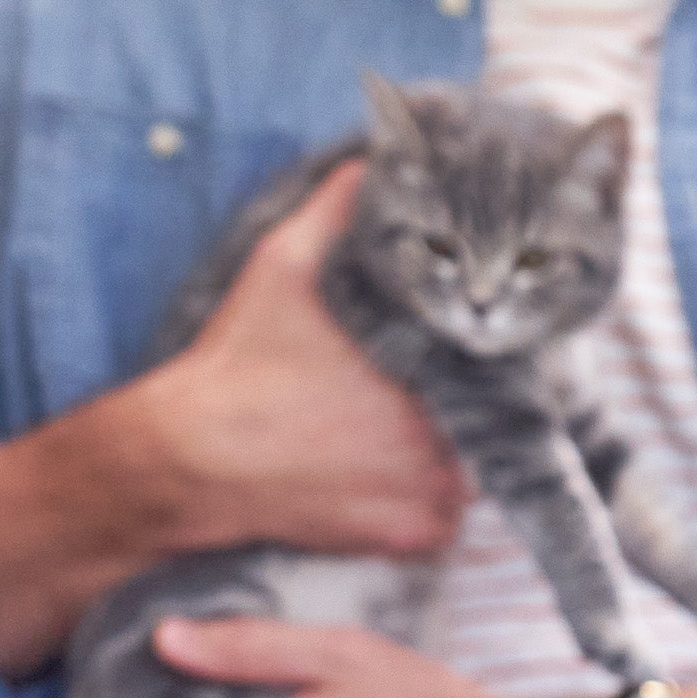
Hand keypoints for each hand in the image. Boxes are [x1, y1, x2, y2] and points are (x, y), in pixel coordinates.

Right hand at [0, 163, 465, 678]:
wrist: (191, 459)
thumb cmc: (241, 360)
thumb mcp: (282, 266)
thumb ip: (337, 212)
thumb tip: (370, 160)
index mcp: (434, 365)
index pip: (505, 361)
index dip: (492, 355)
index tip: (472, 346)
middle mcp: (450, 433)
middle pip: (493, 417)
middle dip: (471, 405)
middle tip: (424, 394)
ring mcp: (439, 492)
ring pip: (474, 468)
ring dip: (449, 455)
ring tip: (396, 436)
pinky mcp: (418, 537)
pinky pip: (446, 519)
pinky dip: (424, 506)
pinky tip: (381, 481)